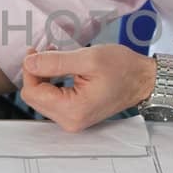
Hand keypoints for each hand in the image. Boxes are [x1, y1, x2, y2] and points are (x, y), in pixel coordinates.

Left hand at [20, 44, 153, 132]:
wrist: (143, 80)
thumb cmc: (123, 69)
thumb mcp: (88, 58)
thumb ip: (55, 62)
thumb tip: (29, 62)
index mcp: (73, 110)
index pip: (32, 92)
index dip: (31, 69)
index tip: (37, 51)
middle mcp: (70, 121)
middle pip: (34, 97)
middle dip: (37, 72)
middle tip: (46, 51)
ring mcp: (72, 120)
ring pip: (41, 97)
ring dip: (44, 75)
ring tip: (56, 57)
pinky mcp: (74, 115)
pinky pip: (51, 99)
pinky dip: (51, 82)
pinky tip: (59, 68)